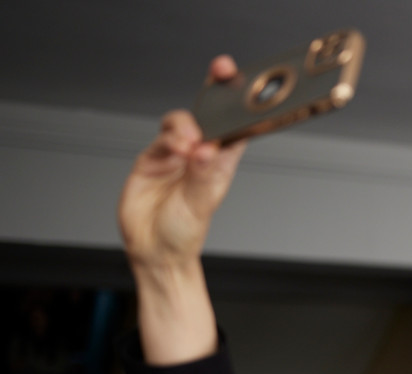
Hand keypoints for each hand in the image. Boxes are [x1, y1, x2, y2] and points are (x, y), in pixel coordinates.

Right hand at [118, 56, 245, 271]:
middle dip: (214, 88)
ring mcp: (175, 154)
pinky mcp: (152, 159)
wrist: (154, 251)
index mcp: (222, 162)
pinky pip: (160, 139)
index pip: (235, 125)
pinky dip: (168, 139)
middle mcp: (200, 154)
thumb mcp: (201, 205)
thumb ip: (202, 176)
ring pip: (181, 122)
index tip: (247, 83)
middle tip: (221, 72)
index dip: (241, 102)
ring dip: (187, 125)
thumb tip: (206, 149)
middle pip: (208, 113)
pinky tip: (176, 150)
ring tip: (189, 145)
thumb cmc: (184, 232)